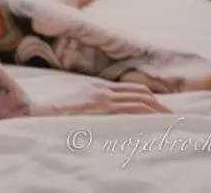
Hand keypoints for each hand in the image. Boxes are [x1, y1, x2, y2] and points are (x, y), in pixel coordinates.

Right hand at [27, 79, 169, 115]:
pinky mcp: (100, 108)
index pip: (132, 89)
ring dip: (158, 110)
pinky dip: (146, 115)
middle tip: (173, 115)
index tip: (162, 106)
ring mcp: (102, 99)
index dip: (150, 96)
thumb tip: (103, 113)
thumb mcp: (75, 103)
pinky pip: (129, 110)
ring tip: (170, 120)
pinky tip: (155, 123)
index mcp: (98, 87)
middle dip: (159, 103)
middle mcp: (103, 90)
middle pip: (140, 93)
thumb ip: (91, 104)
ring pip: (139, 101)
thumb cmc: (53, 111)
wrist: (37, 111)